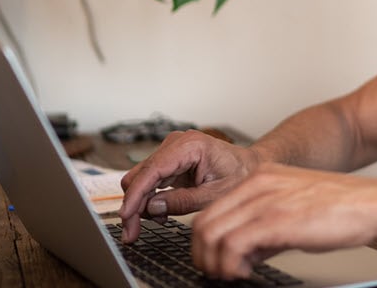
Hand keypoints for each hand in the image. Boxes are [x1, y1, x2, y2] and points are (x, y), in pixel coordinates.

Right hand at [118, 130, 260, 242]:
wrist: (250, 166)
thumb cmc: (240, 175)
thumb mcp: (215, 194)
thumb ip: (183, 201)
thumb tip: (152, 208)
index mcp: (190, 145)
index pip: (152, 170)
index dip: (135, 195)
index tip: (126, 216)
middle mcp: (176, 144)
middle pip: (140, 175)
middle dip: (134, 205)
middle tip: (132, 233)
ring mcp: (171, 152)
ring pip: (140, 179)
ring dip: (142, 204)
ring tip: (155, 223)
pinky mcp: (169, 162)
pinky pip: (150, 182)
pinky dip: (150, 200)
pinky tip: (160, 215)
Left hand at [188, 163, 376, 278]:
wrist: (372, 203)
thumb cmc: (340, 208)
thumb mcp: (293, 209)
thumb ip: (265, 226)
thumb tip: (245, 252)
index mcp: (259, 179)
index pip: (210, 211)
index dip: (206, 242)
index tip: (215, 260)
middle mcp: (256, 185)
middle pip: (202, 224)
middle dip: (204, 256)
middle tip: (219, 272)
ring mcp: (264, 201)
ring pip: (210, 235)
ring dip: (215, 263)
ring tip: (234, 274)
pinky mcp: (275, 220)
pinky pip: (232, 245)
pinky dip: (231, 266)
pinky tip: (246, 272)